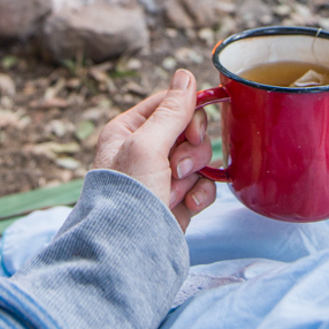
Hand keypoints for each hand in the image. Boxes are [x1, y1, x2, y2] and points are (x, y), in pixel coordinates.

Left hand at [93, 70, 216, 230]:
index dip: (189, 116)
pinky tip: (187, 205)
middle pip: (190, 131)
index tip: (192, 133)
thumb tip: (186, 74)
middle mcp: (144, 150)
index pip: (171, 104)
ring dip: (193, 174)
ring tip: (173, 192)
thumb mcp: (147, 146)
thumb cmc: (127, 196)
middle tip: (175, 168)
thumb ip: (172, 111)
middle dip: (190, 151)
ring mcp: (161, 176)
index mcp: (129, 130)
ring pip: (199, 158)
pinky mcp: (177, 199)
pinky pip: (203, 184)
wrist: (126, 254)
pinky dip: (200, 193)